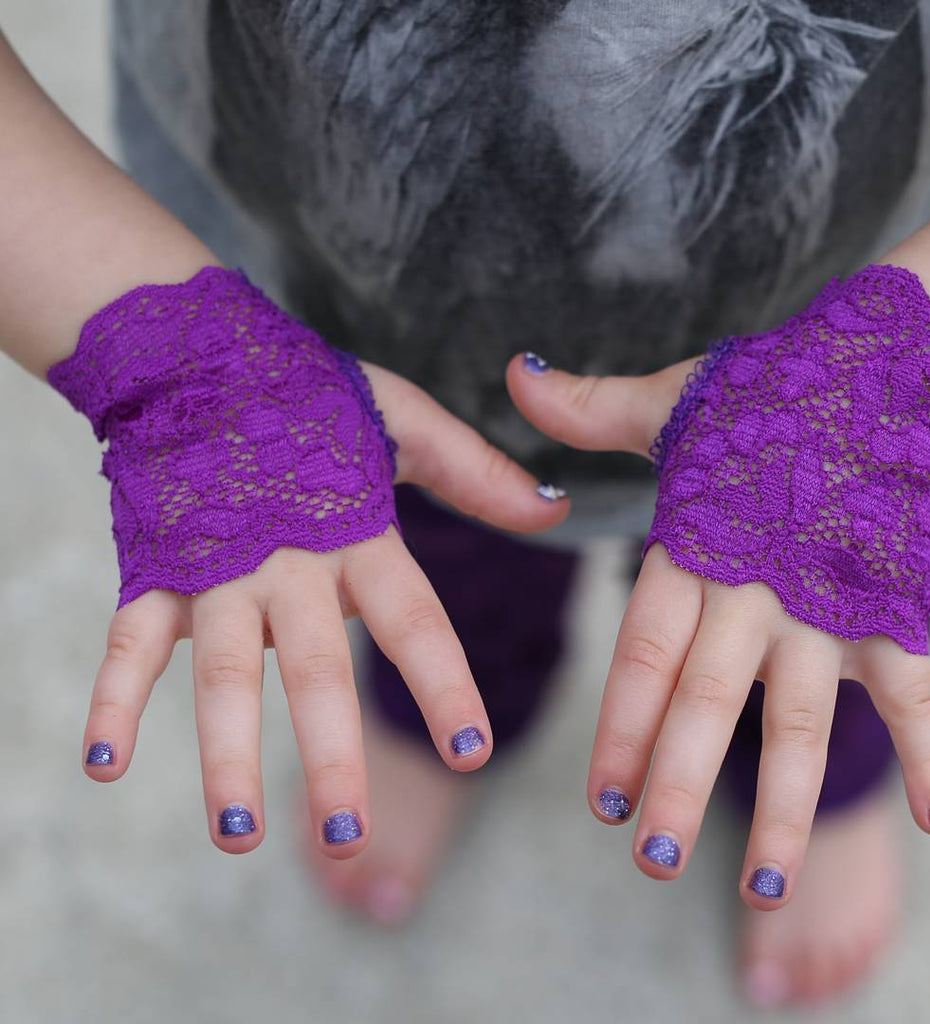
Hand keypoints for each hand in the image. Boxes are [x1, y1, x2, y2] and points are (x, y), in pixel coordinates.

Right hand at [82, 362, 568, 855]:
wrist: (198, 358)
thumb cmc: (311, 400)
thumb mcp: (404, 423)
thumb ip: (477, 471)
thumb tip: (555, 507)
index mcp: (357, 533)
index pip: (413, 620)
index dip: (444, 686)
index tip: (472, 753)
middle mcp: (290, 563)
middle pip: (315, 669)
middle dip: (333, 755)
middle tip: (350, 834)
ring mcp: (218, 570)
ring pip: (223, 674)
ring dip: (227, 755)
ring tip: (238, 835)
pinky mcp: (156, 569)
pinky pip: (129, 642)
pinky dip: (113, 701)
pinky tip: (104, 768)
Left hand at [507, 352, 929, 908]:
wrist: (877, 371)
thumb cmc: (762, 399)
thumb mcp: (668, 403)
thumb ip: (588, 410)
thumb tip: (514, 371)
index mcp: (695, 550)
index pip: (646, 654)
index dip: (622, 729)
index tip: (603, 800)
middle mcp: (756, 591)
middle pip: (709, 703)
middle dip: (679, 785)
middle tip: (651, 860)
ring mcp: (828, 606)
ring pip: (801, 721)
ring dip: (781, 806)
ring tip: (761, 885)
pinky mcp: (891, 606)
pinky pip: (914, 689)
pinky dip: (928, 749)